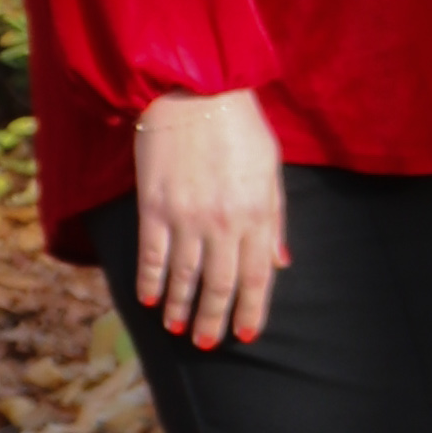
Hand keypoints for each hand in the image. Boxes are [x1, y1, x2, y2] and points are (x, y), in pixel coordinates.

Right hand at [132, 88, 286, 350]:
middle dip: (213, 319)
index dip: (251, 309)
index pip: (257, 275)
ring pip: (184, 276)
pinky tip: (151, 300)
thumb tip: (280, 262)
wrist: (196, 89)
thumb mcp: (270, 168)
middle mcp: (223, 221)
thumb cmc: (240, 125)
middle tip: (206, 343)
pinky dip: (151, 281)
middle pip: (220, 284)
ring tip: (178, 329)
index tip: (245, 335)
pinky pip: (153, 255)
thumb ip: (274, 218)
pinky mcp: (154, 206)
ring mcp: (186, 216)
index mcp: (256, 211)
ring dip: (181, 307)